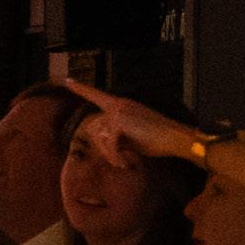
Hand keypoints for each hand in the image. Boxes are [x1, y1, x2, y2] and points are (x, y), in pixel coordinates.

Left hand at [63, 81, 196, 163]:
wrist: (176, 138)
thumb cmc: (157, 139)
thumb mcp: (132, 136)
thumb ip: (115, 135)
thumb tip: (100, 141)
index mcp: (122, 105)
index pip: (96, 95)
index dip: (80, 88)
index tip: (67, 80)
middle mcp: (118, 105)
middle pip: (93, 128)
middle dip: (103, 149)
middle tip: (118, 161)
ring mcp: (118, 111)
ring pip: (100, 138)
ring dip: (110, 155)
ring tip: (124, 163)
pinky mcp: (119, 121)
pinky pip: (109, 145)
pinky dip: (116, 157)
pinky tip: (126, 163)